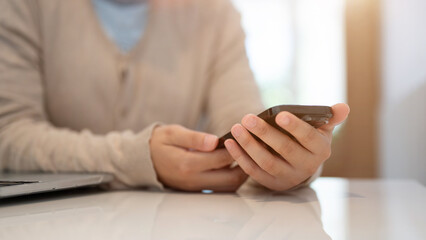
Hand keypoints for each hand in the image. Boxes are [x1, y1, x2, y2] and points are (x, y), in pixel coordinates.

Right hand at [150, 124, 247, 191]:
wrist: (143, 160)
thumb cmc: (158, 143)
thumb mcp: (172, 133)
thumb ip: (194, 137)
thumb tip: (214, 141)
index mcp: (188, 163)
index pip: (222, 158)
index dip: (237, 146)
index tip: (245, 133)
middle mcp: (194, 179)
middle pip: (231, 178)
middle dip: (246, 163)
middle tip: (253, 147)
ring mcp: (197, 186)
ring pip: (228, 186)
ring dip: (241, 173)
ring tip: (247, 155)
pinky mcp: (198, 189)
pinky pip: (221, 187)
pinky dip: (232, 177)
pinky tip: (236, 163)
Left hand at [224, 103, 349, 190]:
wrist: (299, 165)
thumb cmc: (308, 140)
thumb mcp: (321, 129)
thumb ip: (330, 117)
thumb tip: (343, 107)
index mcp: (320, 150)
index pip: (309, 138)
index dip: (295, 127)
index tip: (279, 114)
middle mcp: (306, 167)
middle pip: (285, 150)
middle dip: (265, 133)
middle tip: (248, 118)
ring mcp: (287, 177)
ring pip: (266, 162)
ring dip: (249, 145)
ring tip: (236, 128)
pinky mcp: (270, 183)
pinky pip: (253, 171)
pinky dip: (240, 157)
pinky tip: (230, 142)